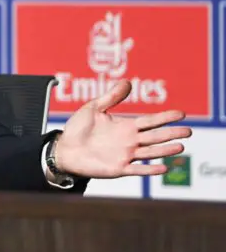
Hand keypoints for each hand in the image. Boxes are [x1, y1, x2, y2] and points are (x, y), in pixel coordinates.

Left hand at [54, 79, 191, 178]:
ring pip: (150, 152)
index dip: (165, 117)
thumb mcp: (93, 108)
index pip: (150, 121)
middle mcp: (128, 141)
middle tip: (188, 131)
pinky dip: (150, 169)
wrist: (63, 149)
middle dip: (171, 133)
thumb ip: (110, 97)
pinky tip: (163, 168)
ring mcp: (124, 155)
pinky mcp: (118, 168)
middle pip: (154, 136)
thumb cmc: (77, 129)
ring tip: (180, 146)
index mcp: (124, 126)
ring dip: (164, 150)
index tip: (181, 113)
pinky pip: (137, 170)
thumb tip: (127, 82)